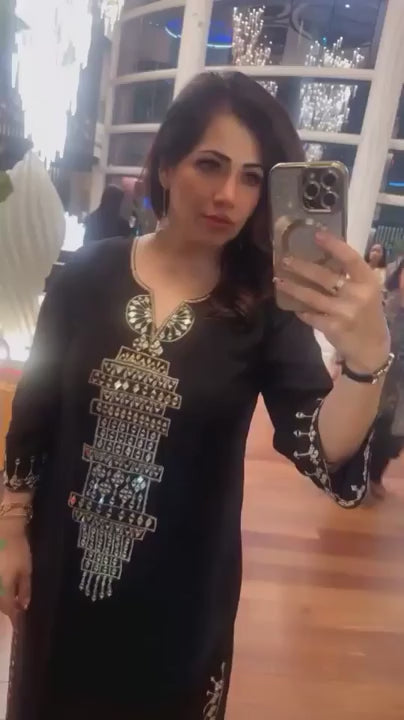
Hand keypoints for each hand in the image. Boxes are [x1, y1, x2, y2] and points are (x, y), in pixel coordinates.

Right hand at [0, 519, 31, 626]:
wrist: (3, 528)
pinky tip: (4, 586)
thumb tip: (22, 606)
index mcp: (3, 587)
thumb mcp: (26, 569)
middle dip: (5, 609)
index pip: (7, 609)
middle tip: (12, 611)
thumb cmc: (17, 548)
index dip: (13, 616)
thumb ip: (24, 589)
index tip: (17, 621)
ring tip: (8, 601)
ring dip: (1, 598)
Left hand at [274, 231, 390, 372]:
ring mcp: (344, 312)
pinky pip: (310, 315)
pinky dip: (301, 311)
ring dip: (292, 287)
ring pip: (311, 296)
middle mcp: (357, 295)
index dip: (333, 245)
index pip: (350, 258)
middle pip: (324, 276)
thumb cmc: (366, 313)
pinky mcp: (332, 327)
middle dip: (301, 267)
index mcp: (368, 281)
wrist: (370, 347)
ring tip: (278, 280)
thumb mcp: (366, 291)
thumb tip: (319, 257)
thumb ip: (349, 276)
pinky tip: (293, 307)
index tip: (316, 235)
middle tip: (284, 259)